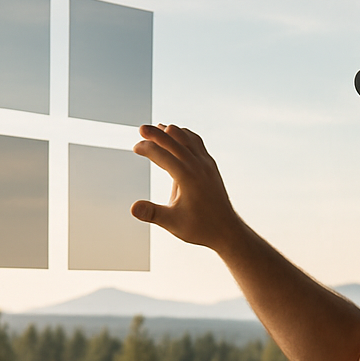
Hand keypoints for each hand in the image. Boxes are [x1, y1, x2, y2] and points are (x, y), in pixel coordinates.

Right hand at [131, 123, 245, 250]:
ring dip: (170, 132)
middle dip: (155, 133)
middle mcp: (198, 165)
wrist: (226, 230)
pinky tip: (177, 137)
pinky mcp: (211, 165)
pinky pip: (196, 142)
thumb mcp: (172, 223)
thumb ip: (151, 213)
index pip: (161, 154)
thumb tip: (132, 208)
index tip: (135, 148)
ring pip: (187, 137)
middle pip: (173, 139)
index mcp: (187, 176)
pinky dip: (184, 135)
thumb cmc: (200, 228)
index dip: (146, 148)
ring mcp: (206, 163)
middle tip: (141, 129)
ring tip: (157, 129)